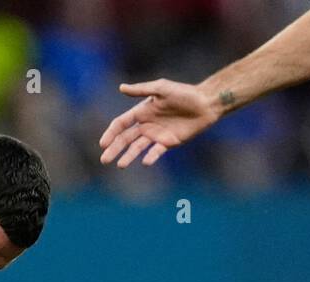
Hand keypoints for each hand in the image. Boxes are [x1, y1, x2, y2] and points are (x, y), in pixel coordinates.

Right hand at [100, 79, 219, 167]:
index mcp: (142, 111)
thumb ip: (142, 90)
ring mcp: (157, 135)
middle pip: (125, 139)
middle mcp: (147, 125)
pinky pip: (156, 152)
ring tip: (121, 165)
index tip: (103, 143)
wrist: (206, 103)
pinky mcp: (168, 143)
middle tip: (104, 159)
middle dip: (114, 149)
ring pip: (137, 148)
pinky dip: (150, 157)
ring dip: (128, 156)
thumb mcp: (162, 88)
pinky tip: (146, 162)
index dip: (111, 133)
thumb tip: (121, 88)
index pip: (121, 124)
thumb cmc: (184, 93)